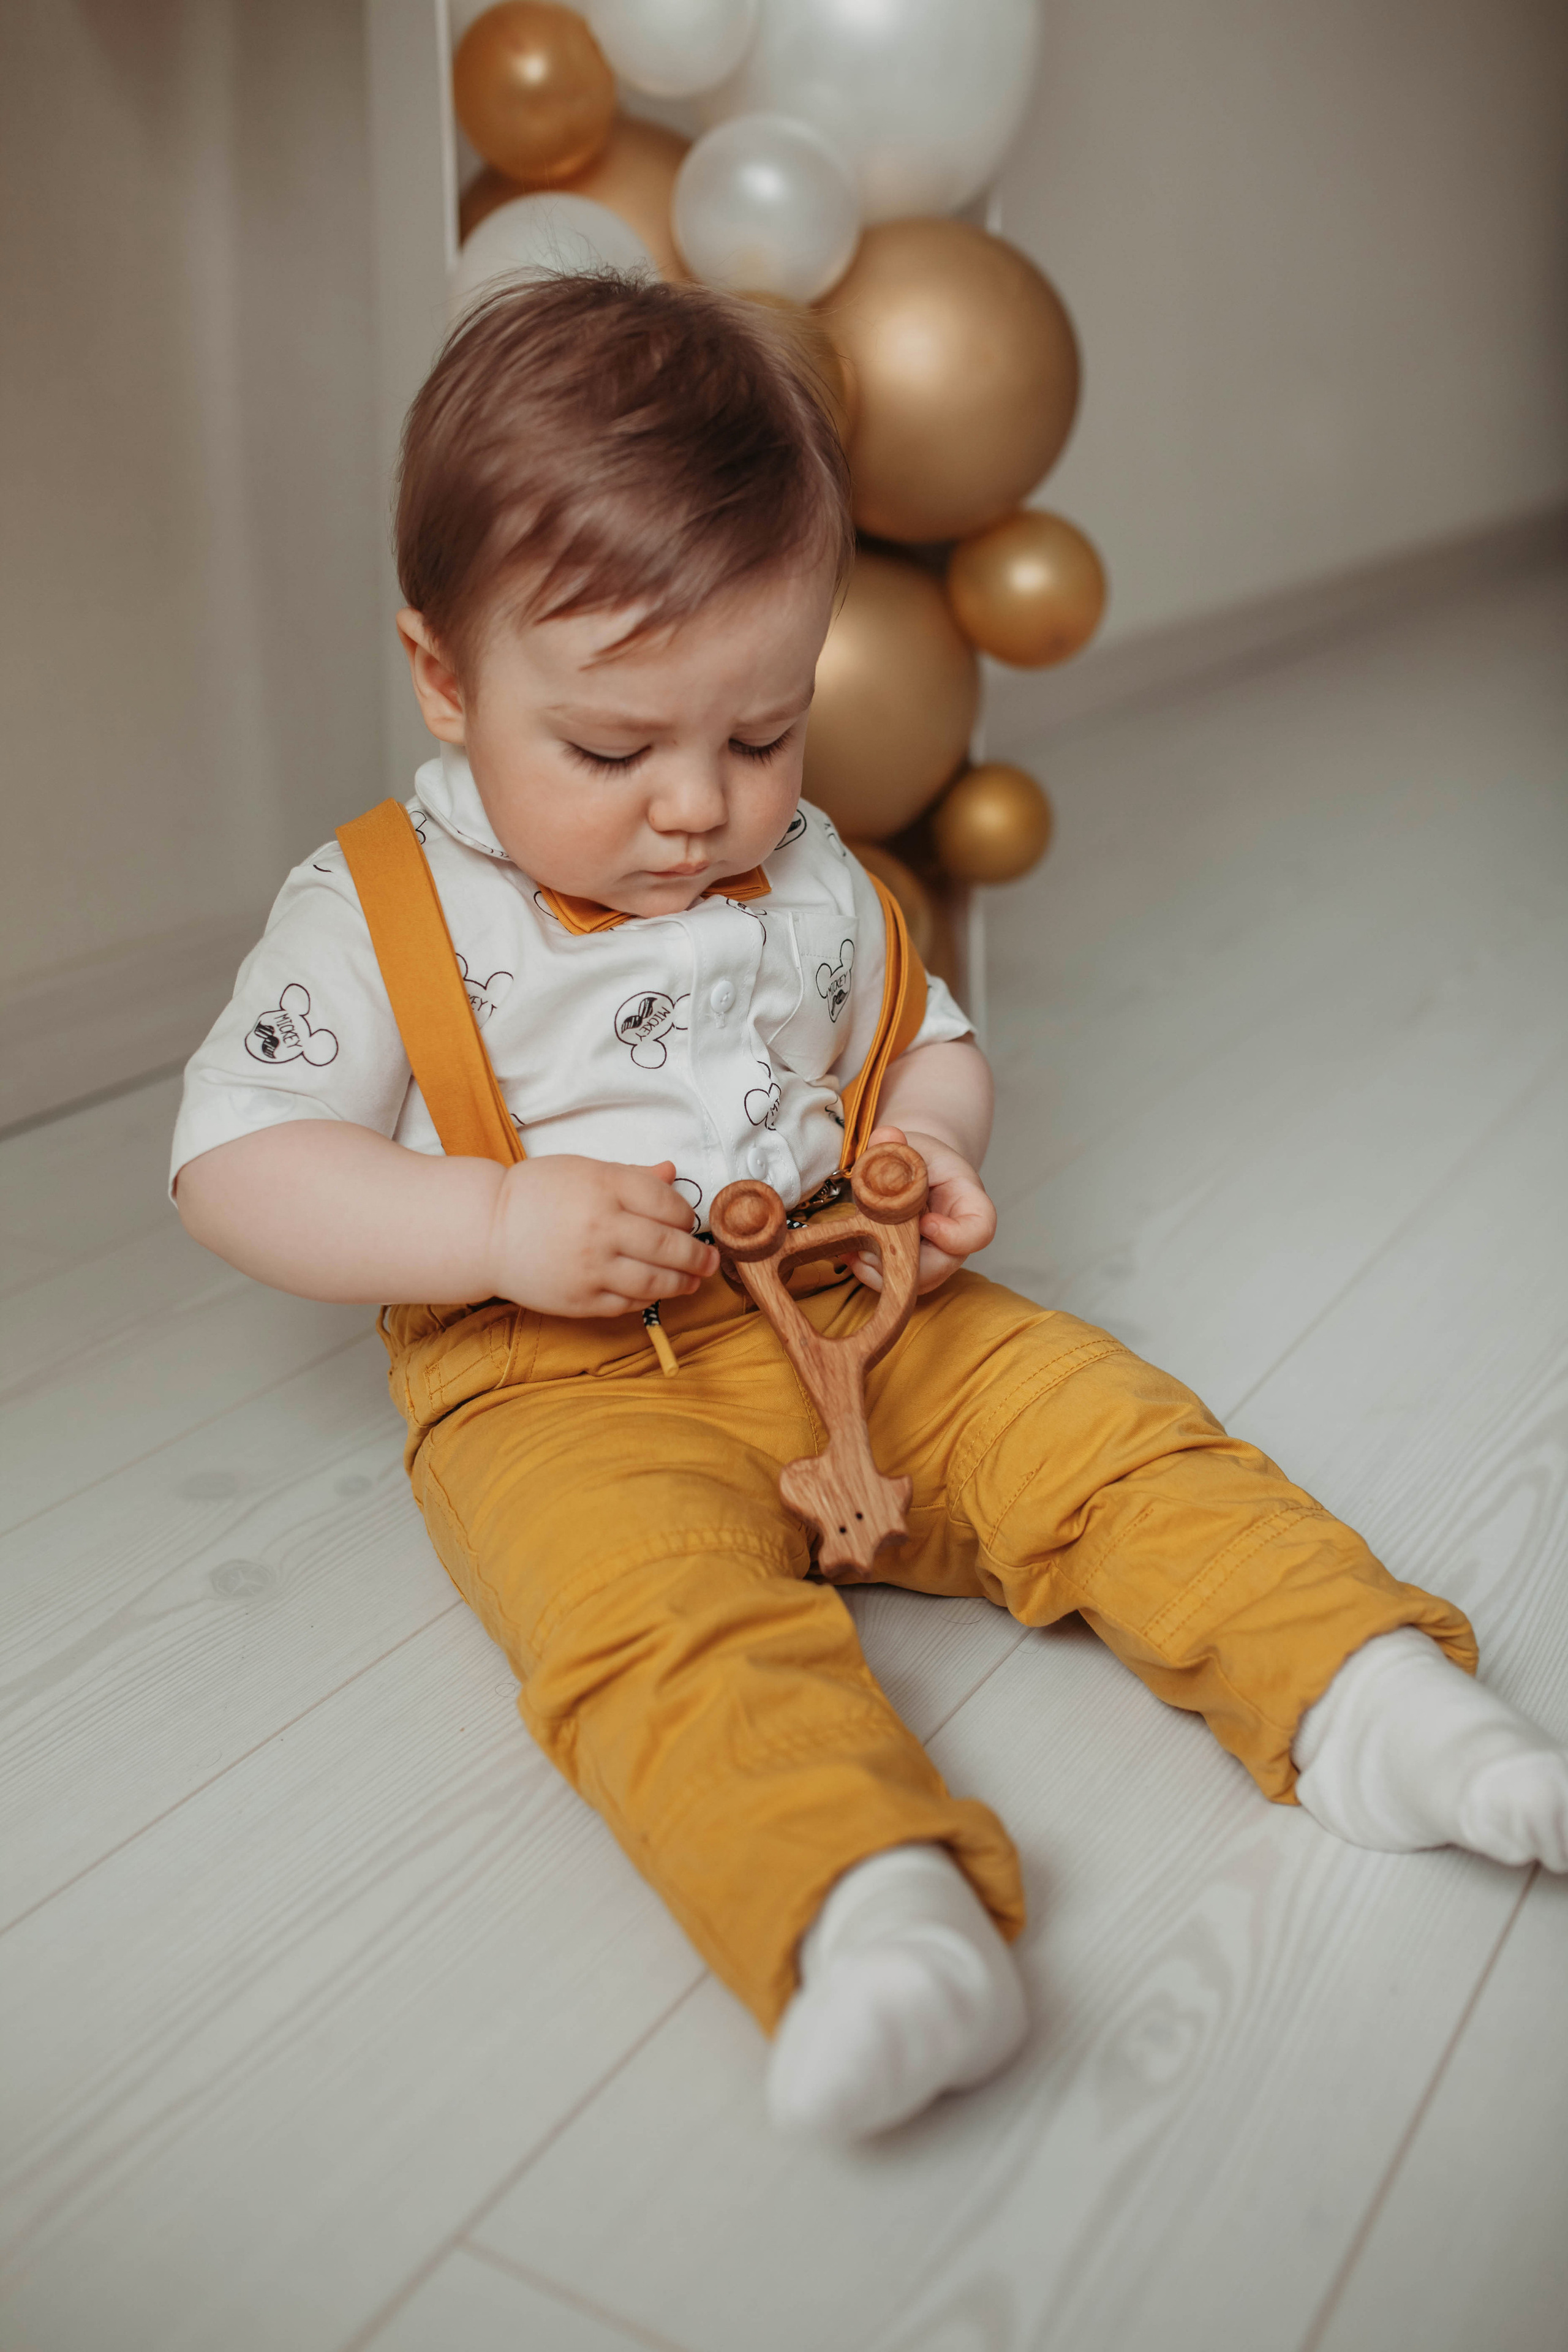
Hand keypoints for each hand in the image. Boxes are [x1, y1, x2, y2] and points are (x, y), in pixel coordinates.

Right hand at [485, 1156, 715, 1316]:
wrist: (485, 1230)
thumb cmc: (536, 1194)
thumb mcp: (583, 1170)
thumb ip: (631, 1176)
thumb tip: (672, 1173)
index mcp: (605, 1187)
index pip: (668, 1205)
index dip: (686, 1217)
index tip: (687, 1222)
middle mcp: (601, 1227)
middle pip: (670, 1246)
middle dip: (698, 1256)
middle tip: (711, 1261)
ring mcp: (591, 1267)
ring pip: (655, 1281)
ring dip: (683, 1283)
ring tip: (694, 1281)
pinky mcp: (580, 1299)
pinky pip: (628, 1303)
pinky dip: (649, 1298)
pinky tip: (656, 1291)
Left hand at [846, 1124, 995, 1295]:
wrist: (915, 1172)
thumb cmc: (920, 1158)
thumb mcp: (911, 1143)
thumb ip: (896, 1141)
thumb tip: (885, 1136)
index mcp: (968, 1204)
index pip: (980, 1230)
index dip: (955, 1236)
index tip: (925, 1223)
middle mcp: (956, 1240)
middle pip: (940, 1267)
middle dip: (903, 1259)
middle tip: (873, 1238)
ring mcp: (935, 1259)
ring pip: (914, 1283)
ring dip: (880, 1269)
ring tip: (855, 1245)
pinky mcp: (912, 1270)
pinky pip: (894, 1283)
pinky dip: (868, 1272)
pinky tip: (849, 1251)